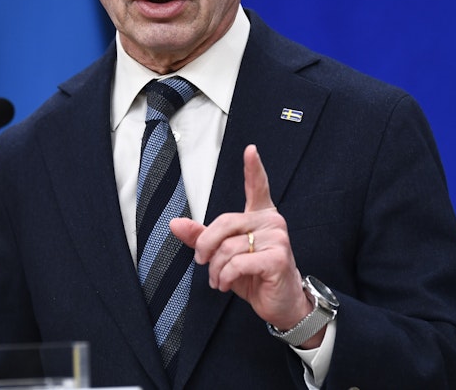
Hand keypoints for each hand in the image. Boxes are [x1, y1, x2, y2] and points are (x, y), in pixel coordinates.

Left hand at [170, 145, 322, 345]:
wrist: (280, 304)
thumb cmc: (254, 276)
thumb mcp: (223, 255)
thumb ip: (201, 237)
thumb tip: (174, 224)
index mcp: (260, 216)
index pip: (258, 186)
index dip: (253, 168)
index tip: (250, 150)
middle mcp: (271, 222)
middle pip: (224, 222)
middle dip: (205, 246)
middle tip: (201, 262)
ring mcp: (277, 239)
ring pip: (228, 247)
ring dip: (215, 269)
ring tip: (217, 280)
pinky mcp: (277, 258)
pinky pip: (237, 263)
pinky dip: (225, 277)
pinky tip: (225, 284)